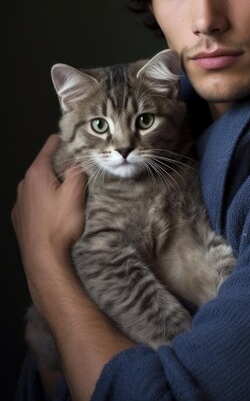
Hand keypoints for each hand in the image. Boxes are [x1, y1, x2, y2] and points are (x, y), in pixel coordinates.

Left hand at [11, 134, 86, 305]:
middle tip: (79, 175)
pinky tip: (55, 213)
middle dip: (61, 168)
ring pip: (39, 185)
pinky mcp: (19, 217)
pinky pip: (33, 202)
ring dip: (52, 186)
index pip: (50, 146)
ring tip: (68, 197)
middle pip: (45, 166)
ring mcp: (19, 201)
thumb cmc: (59, 225)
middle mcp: (24, 184)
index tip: (75, 142)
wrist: (43, 258)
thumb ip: (78, 171)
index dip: (64, 142)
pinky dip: (44, 202)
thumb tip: (79, 160)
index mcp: (37, 173)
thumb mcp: (76, 193)